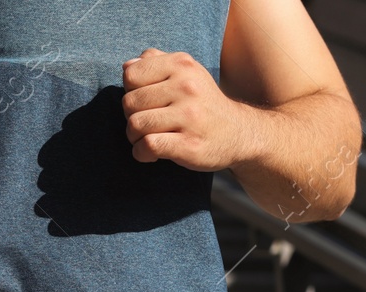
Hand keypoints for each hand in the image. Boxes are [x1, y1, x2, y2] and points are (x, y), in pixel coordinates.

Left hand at [121, 47, 247, 171]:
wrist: (239, 133)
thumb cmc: (202, 103)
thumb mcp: (187, 73)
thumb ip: (156, 63)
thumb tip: (127, 66)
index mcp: (182, 65)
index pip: (130, 74)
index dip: (130, 91)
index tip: (144, 102)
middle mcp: (186, 87)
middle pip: (129, 102)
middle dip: (130, 116)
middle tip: (146, 124)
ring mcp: (189, 116)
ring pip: (136, 124)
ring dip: (134, 137)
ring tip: (147, 138)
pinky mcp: (188, 144)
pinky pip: (148, 145)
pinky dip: (141, 153)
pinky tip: (151, 155)